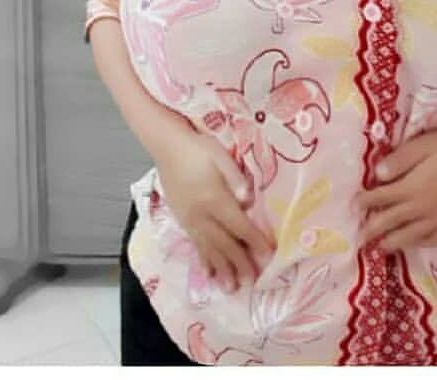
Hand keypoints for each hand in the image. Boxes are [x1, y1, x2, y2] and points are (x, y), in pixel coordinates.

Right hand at [154, 127, 275, 292]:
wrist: (167, 147)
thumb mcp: (219, 154)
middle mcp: (202, 214)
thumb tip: (247, 199)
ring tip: (231, 288)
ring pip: (209, 249)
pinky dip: (203, 260)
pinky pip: (195, 244)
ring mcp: (190, 220)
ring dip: (222, 269)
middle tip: (252, 282)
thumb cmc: (198, 148)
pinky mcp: (183, 221)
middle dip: (239, 263)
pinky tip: (208, 274)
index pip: (239, 224)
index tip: (270, 254)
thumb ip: (234, 176)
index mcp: (214, 198)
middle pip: (224, 242)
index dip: (255, 240)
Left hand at [354, 126, 436, 252]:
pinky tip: (412, 244)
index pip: (382, 198)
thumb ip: (399, 161)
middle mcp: (423, 208)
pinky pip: (431, 239)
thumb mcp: (422, 145)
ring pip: (410, 236)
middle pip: (392, 222)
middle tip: (358, 237)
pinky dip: (418, 244)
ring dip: (392, 242)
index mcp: (413, 188)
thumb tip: (377, 175)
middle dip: (373, 229)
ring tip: (379, 247)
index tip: (352, 205)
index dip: (365, 202)